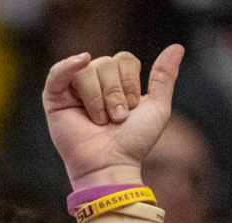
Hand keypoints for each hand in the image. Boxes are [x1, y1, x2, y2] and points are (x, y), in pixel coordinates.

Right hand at [41, 45, 181, 188]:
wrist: (111, 165)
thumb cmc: (132, 143)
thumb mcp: (157, 108)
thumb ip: (164, 77)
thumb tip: (177, 47)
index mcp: (116, 83)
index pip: (124, 59)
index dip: (130, 82)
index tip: (131, 109)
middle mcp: (94, 83)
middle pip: (105, 63)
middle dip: (115, 93)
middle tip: (116, 119)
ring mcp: (73, 92)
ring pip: (87, 71)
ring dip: (98, 98)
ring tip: (100, 121)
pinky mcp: (54, 101)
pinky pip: (57, 73)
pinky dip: (67, 65)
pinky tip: (81, 61)